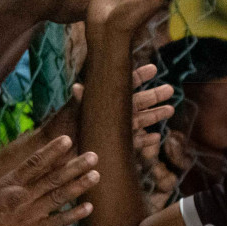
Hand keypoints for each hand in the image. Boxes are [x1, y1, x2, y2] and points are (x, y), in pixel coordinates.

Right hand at [0, 136, 99, 225]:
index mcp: (10, 183)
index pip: (35, 163)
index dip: (52, 151)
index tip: (68, 140)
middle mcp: (24, 196)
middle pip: (54, 177)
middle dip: (75, 166)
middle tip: (94, 156)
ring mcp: (31, 213)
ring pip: (60, 196)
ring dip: (79, 186)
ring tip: (96, 176)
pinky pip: (58, 221)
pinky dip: (74, 214)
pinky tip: (88, 207)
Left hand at [35, 62, 173, 151]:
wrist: (55, 157)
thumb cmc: (60, 133)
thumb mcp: (69, 115)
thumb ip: (78, 103)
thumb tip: (77, 87)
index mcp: (102, 103)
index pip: (122, 86)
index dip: (138, 76)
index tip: (153, 69)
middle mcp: (110, 115)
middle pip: (137, 102)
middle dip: (154, 95)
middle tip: (171, 90)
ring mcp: (115, 131)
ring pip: (140, 121)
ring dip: (155, 115)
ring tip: (171, 109)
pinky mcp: (116, 148)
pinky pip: (134, 144)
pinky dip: (145, 141)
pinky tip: (156, 137)